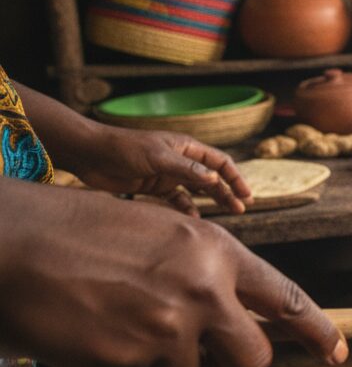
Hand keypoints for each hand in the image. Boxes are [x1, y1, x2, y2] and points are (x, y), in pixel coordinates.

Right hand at [0, 179, 345, 366]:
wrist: (13, 244)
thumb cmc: (83, 231)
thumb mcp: (163, 234)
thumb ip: (207, 273)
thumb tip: (237, 318)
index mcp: (215, 253)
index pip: (284, 299)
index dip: (317, 330)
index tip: (337, 351)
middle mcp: (202, 293)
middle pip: (251, 360)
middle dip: (233, 366)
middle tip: (202, 354)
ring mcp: (166, 333)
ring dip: (159, 364)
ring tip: (119, 322)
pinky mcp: (126, 365)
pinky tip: (91, 333)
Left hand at [65, 126, 251, 215]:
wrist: (90, 154)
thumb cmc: (124, 149)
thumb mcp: (157, 158)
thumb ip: (185, 169)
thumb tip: (213, 179)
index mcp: (186, 147)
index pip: (219, 162)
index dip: (235, 177)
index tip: (246, 195)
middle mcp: (180, 160)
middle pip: (212, 177)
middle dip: (227, 191)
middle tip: (241, 208)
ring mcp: (168, 174)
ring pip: (197, 189)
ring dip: (211, 200)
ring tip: (226, 213)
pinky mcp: (154, 186)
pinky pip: (177, 199)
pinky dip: (186, 208)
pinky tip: (193, 219)